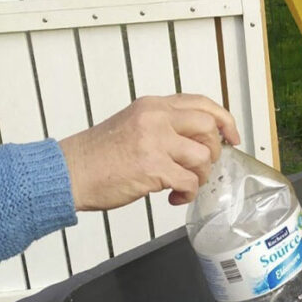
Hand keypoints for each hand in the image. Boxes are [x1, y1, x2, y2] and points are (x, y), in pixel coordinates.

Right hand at [58, 94, 239, 210]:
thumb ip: (163, 124)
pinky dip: (187, 193)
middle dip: (213, 152)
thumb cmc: (97, 155)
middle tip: (201, 167)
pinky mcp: (153, 168)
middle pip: (208, 128)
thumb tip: (197, 139)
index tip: (231, 136)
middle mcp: (156, 118)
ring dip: (200, 176)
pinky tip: (173, 197)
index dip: (224, 120)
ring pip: (203, 157)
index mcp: (153, 106)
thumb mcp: (132, 124)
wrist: (69, 172)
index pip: (201, 103)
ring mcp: (155, 142)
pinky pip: (189, 181)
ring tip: (183, 184)